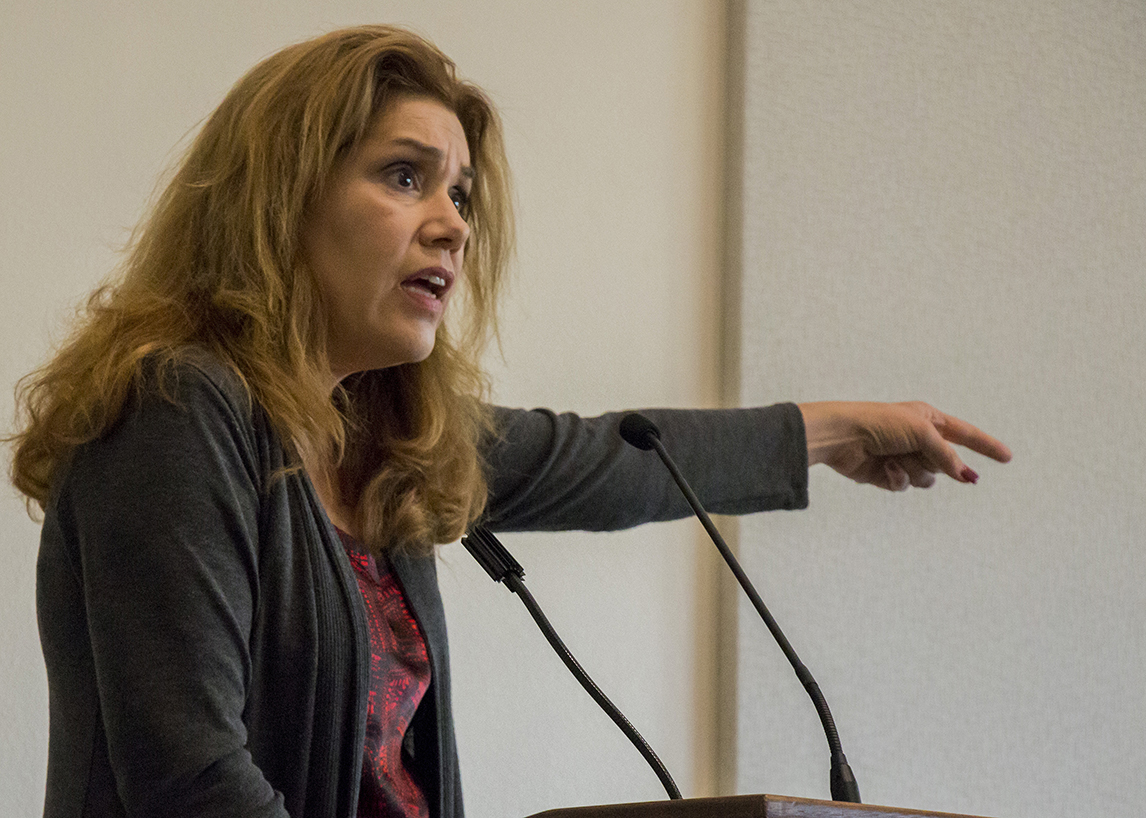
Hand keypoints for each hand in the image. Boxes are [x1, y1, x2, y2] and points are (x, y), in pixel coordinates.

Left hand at [798, 401, 1011, 490]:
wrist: (842, 436)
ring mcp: (903, 457)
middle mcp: (917, 438)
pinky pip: (906, 485)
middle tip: (911, 450)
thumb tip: (965, 476)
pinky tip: (884, 468)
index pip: (965, 434)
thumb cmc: (880, 423)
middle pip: (945, 462)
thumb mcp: (921, 432)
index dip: (986, 445)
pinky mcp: (888, 474)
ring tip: (894, 457)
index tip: (1007, 457)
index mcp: (928, 419)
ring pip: (928, 478)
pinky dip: (898, 478)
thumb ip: (947, 454)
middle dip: (934, 462)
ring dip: (914, 471)